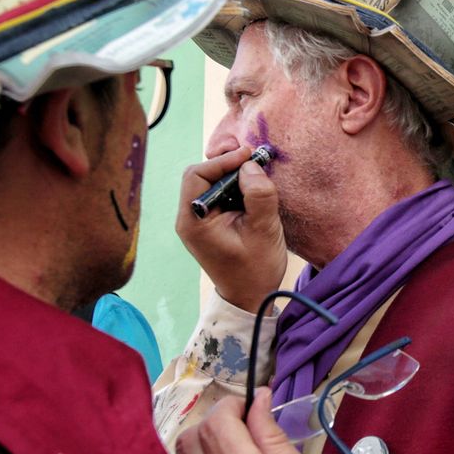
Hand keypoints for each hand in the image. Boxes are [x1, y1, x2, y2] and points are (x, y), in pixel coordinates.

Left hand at [175, 144, 286, 312]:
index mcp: (194, 221)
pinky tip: (250, 190)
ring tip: (255, 175)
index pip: (197, 174)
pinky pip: (215, 194)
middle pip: (200, 175)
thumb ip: (258, 195)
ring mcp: (196, 221)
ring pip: (208, 182)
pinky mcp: (207, 223)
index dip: (223, 161)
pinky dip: (232, 186)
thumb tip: (250, 165)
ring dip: (231, 175)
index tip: (250, 156)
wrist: (250, 297)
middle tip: (253, 162)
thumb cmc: (256, 268)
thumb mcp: (264, 230)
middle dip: (226, 165)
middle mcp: (188, 218)